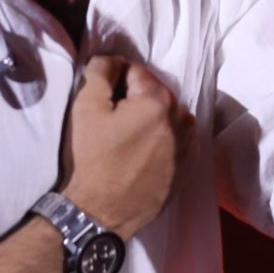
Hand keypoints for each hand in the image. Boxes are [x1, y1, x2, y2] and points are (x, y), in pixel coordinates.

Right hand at [59, 55, 190, 237]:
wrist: (100, 213)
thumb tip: (113, 59)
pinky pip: (174, 141)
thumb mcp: (86, 106)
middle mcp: (182, 121)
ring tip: (125, 139)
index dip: (114, 81)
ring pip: (167, 117)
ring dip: (149, 119)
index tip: (102, 100)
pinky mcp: (186, 169)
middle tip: (111, 121)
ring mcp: (188, 147)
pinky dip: (160, 140)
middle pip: (154, 94)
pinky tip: (139, 155)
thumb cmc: (92, 159)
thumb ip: (100, 70)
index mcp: (159, 102)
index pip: (136, 71)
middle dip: (134, 99)